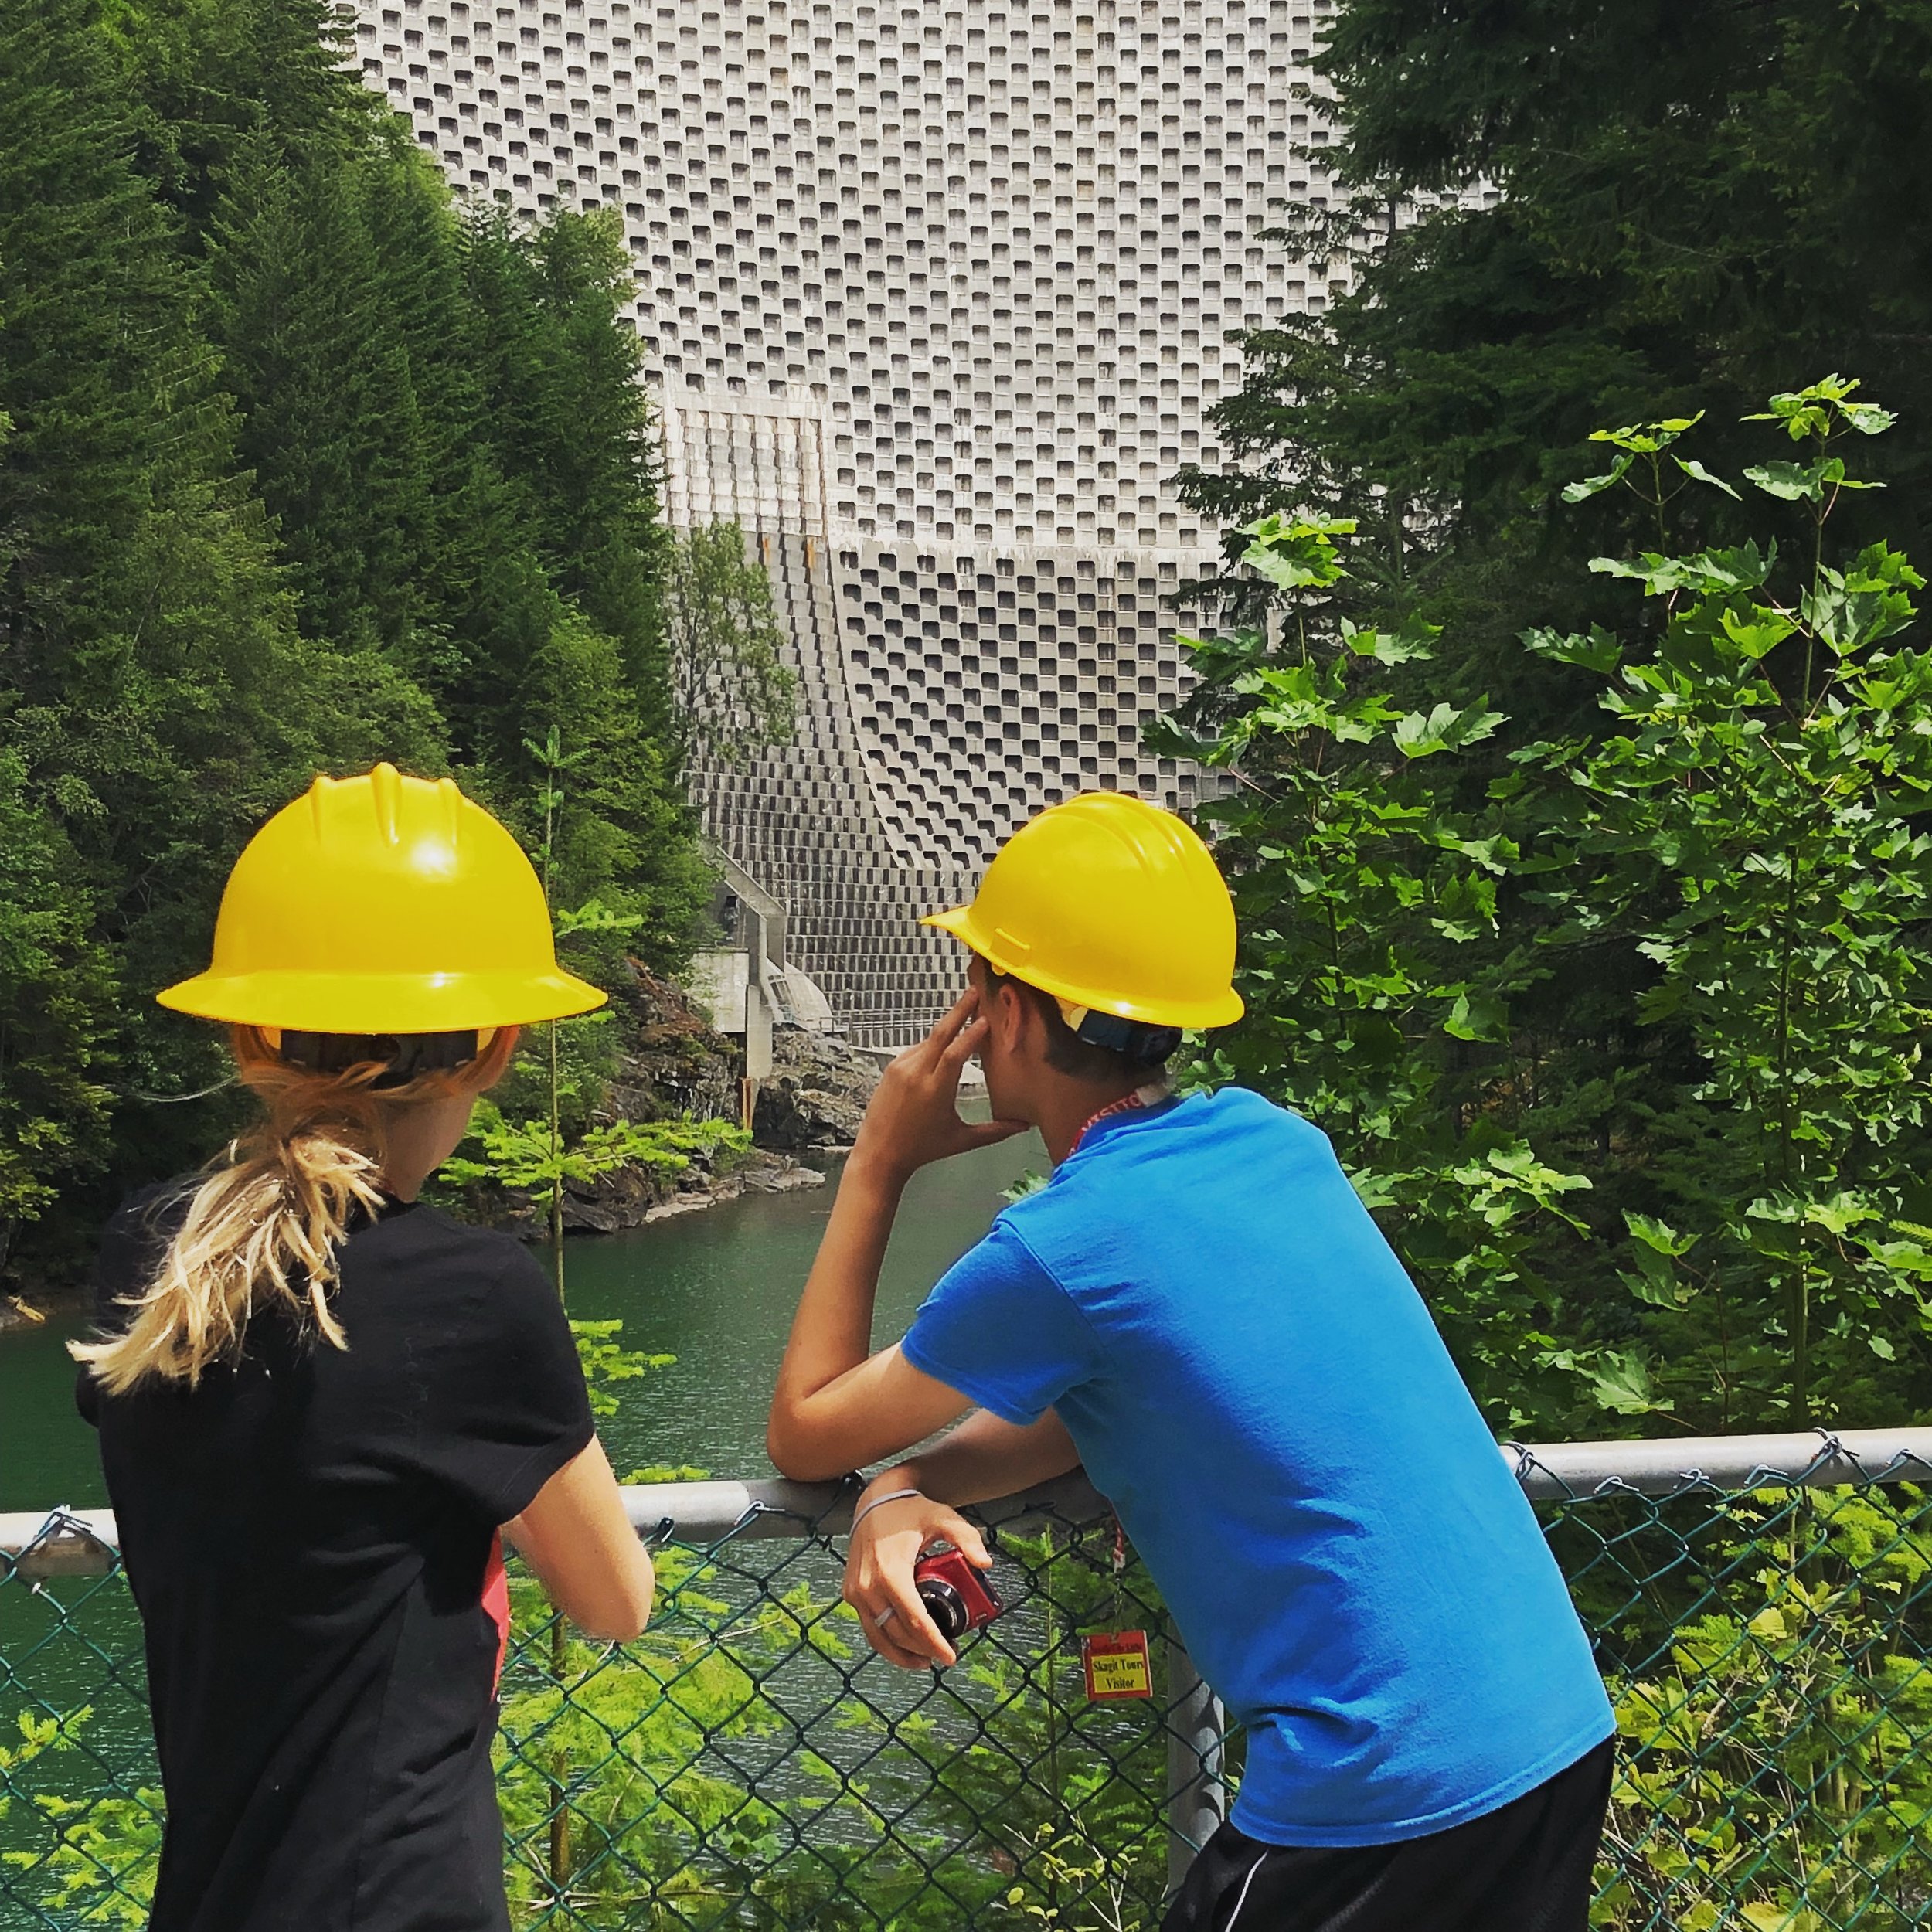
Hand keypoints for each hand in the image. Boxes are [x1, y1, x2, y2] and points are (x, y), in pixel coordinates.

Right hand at [843, 1484, 992, 1669]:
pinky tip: (904, 1649)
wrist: (875, 1501)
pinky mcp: (850, 1593)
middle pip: (898, 1633)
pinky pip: (869, 1627)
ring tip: (926, 1661)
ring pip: (878, 1637)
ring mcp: (856, 1591)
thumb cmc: (911, 1511)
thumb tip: (986, 1564)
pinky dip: (885, 1642)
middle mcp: (868, 1585)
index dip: (934, 1643)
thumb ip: (966, 1538)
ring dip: (902, 1655)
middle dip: (923, 1651)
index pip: (915, 1620)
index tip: (951, 1656)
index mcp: (891, 1571)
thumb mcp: (943, 1517)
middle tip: (947, 1656)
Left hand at [849, 990, 1024, 1183]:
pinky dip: (932, 1045)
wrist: (879, 1153)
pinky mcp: (891, 1068)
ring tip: (965, 1016)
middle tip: (974, 992)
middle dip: (958, 1010)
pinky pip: (916, 1050)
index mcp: (936, 1090)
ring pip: (929, 1041)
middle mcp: (916, 1073)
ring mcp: (900, 1068)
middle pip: (940, 1034)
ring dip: (947, 1029)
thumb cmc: (923, 1149)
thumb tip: (1024, 1126)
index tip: (986, 1019)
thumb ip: (994, 1131)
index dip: (972, 1034)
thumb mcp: (961, 1141)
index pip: (956, 1053)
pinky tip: (943, 1046)